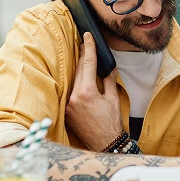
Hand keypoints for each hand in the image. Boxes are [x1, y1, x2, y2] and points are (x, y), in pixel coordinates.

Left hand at [66, 32, 122, 150]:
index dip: (88, 48)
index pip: (87, 64)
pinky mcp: (67, 111)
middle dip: (82, 55)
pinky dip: (77, 82)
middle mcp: (74, 97)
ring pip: (73, 80)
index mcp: (87, 92)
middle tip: (85, 42)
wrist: (104, 143)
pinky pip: (71, 91)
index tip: (87, 36)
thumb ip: (108, 81)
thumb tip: (109, 69)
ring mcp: (68, 104)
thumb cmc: (111, 123)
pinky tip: (81, 77)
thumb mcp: (113, 99)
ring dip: (79, 69)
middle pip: (78, 70)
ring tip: (83, 56)